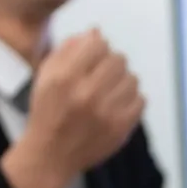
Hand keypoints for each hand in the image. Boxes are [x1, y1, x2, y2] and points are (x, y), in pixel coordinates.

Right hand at [0, 30, 145, 187]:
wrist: (50, 156)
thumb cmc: (47, 112)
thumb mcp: (46, 76)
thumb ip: (67, 50)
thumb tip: (96, 32)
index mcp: (65, 77)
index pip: (98, 44)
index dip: (96, 48)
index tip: (92, 58)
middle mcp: (87, 92)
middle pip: (118, 59)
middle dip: (111, 64)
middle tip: (101, 76)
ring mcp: (106, 112)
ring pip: (132, 78)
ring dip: (122, 81)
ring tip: (110, 90)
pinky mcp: (120, 128)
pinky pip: (141, 100)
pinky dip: (132, 99)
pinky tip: (117, 104)